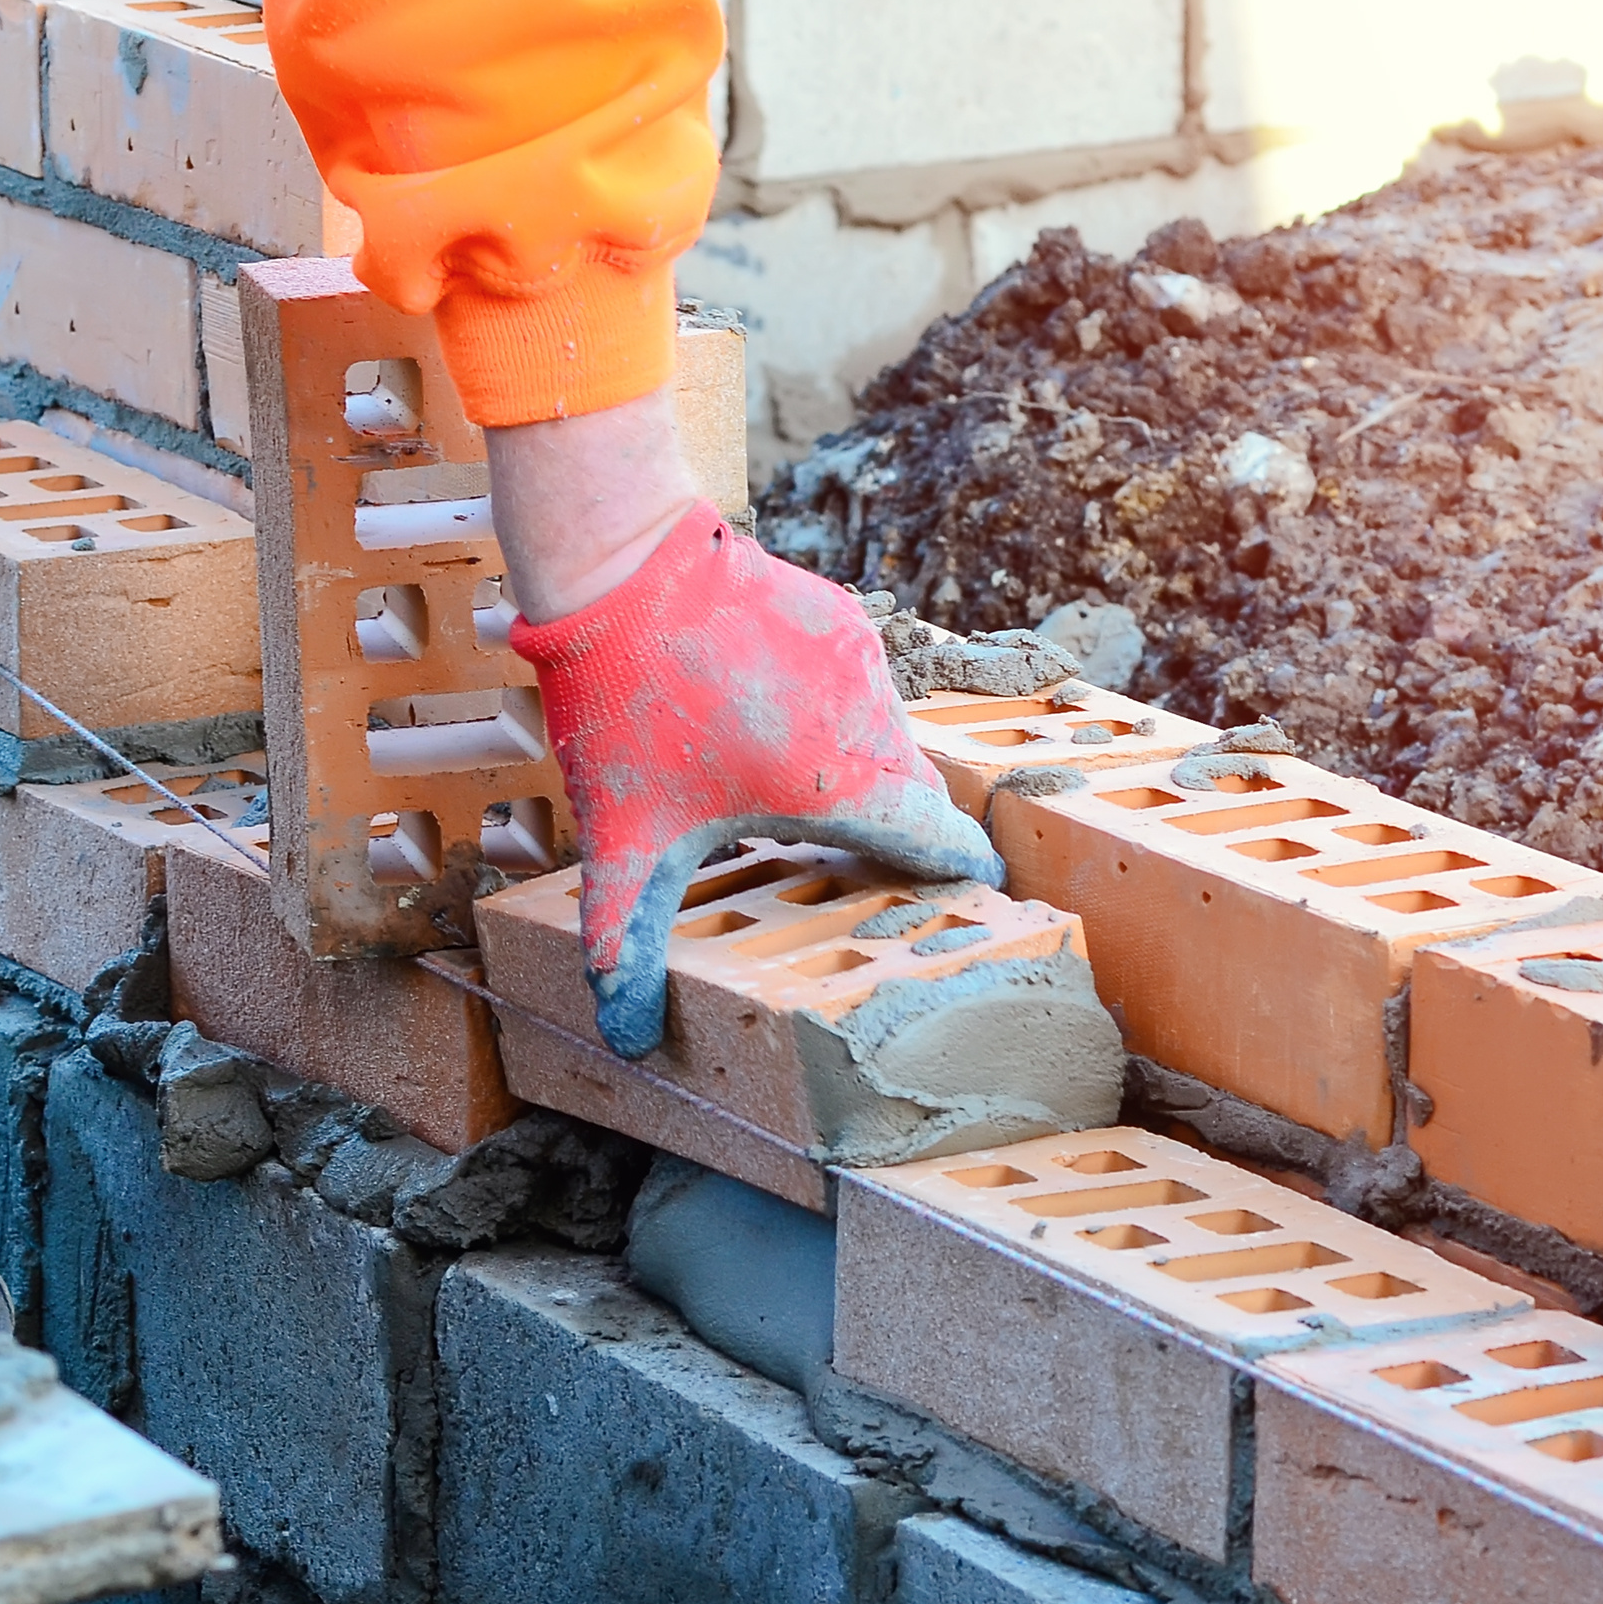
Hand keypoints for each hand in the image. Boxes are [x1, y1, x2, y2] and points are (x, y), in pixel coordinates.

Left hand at [509, 492, 1001, 1059]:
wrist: (621, 563)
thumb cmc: (628, 705)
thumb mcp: (625, 838)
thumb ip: (628, 944)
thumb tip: (631, 1040)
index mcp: (839, 785)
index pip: (942, 843)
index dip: (963, 874)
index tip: (981, 892)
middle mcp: (871, 723)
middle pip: (910, 795)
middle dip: (894, 830)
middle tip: (855, 861)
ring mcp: (862, 662)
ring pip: (884, 738)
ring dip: (854, 769)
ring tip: (783, 787)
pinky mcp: (842, 619)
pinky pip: (858, 685)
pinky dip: (831, 713)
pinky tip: (766, 720)